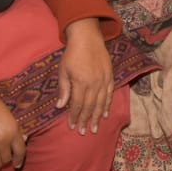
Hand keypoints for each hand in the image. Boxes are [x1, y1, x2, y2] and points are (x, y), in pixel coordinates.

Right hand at [0, 83, 24, 170]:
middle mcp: (3, 140)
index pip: (20, 151)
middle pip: (7, 159)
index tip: (17, 164)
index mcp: (13, 130)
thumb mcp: (9, 116)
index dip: (19, 160)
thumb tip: (24, 140)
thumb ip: (16, 130)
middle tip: (4, 161)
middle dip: (6, 161)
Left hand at [57, 18, 113, 133]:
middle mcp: (94, 83)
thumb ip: (64, 89)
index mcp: (81, 82)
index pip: (78, 104)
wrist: (88, 37)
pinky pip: (110, 94)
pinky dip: (108, 105)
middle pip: (90, 106)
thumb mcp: (63, 70)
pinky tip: (105, 114)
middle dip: (86, 121)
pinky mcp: (110, 76)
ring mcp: (104, 80)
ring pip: (101, 103)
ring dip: (97, 117)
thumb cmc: (72, 54)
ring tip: (95, 128)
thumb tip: (61, 106)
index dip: (75, 116)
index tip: (72, 126)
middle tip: (83, 132)